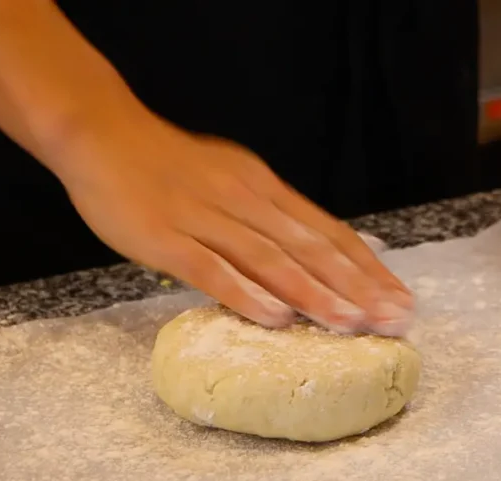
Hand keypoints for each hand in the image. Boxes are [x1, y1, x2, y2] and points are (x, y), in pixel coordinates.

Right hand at [52, 104, 413, 335]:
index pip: (328, 231)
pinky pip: (213, 270)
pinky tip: (277, 319)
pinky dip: (247, 294)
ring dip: (316, 294)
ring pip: (271, 261)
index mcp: (263, 188)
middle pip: (311, 248)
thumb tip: (310, 248)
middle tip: (394, 320)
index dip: (367, 268)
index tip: (399, 298)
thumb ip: (267, 213)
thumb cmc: (167, 165)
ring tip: (352, 325)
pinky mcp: (167, 238)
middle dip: (358, 287)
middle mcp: (245, 201)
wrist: (102, 134)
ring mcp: (206, 219)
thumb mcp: (230, 177)